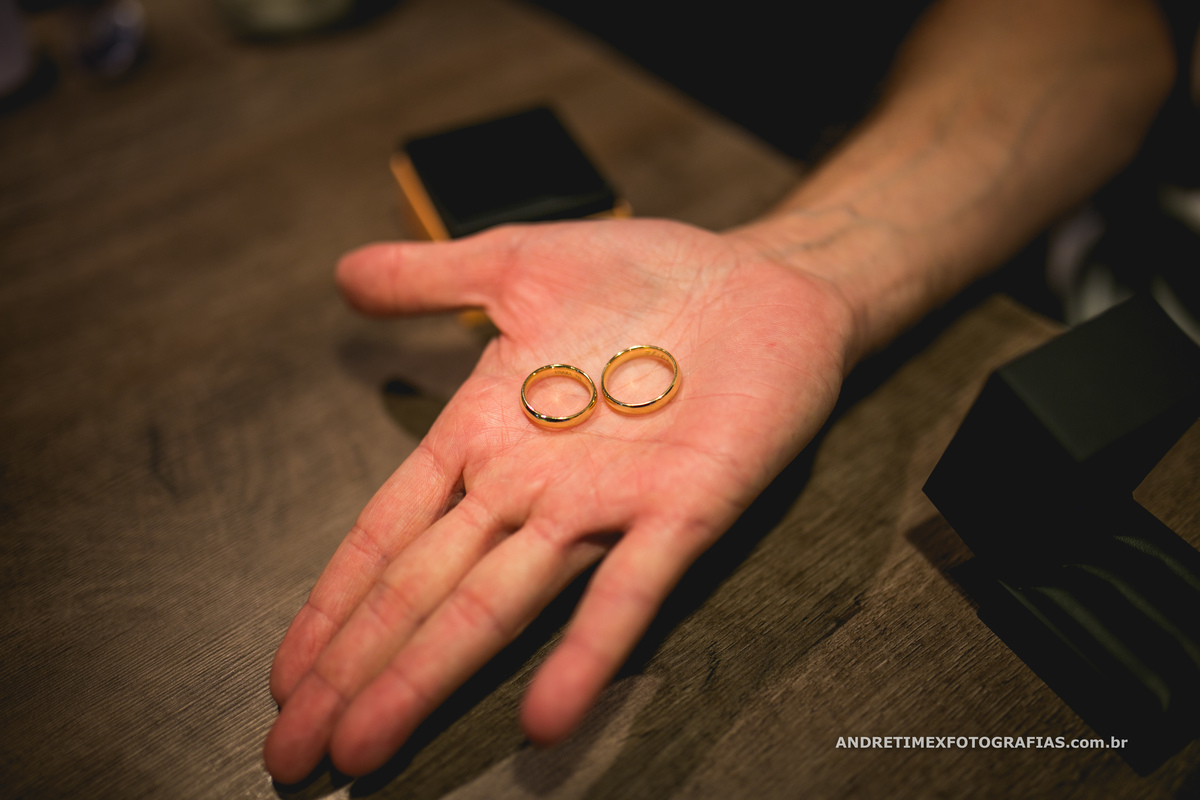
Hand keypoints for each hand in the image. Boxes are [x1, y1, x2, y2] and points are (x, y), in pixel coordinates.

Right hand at [262, 218, 855, 781]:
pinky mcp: (681, 510)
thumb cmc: (644, 278)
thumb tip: (341, 276)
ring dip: (430, 677)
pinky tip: (546, 720)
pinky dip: (587, 653)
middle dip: (354, 670)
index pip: (388, 535)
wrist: (764, 280)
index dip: (333, 604)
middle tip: (290, 753)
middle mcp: (530, 489)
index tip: (283, 676)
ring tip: (366, 748)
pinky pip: (628, 590)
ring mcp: (602, 506)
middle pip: (421, 591)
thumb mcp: (520, 266)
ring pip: (497, 604)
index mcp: (484, 436)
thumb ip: (433, 278)